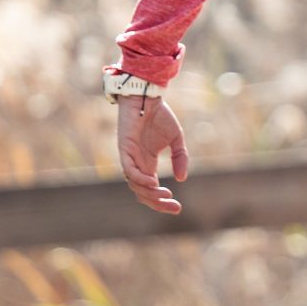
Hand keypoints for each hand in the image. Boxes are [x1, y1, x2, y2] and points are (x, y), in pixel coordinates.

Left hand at [117, 94, 190, 213]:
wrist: (147, 97)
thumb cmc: (160, 116)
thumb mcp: (177, 140)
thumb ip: (180, 159)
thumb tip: (181, 179)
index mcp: (148, 163)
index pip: (151, 190)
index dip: (162, 201)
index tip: (178, 208)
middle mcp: (137, 164)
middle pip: (142, 193)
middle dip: (158, 203)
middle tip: (175, 208)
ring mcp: (130, 157)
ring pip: (135, 185)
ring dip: (150, 193)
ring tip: (165, 195)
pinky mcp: (125, 149)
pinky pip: (129, 169)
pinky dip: (139, 179)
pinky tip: (153, 182)